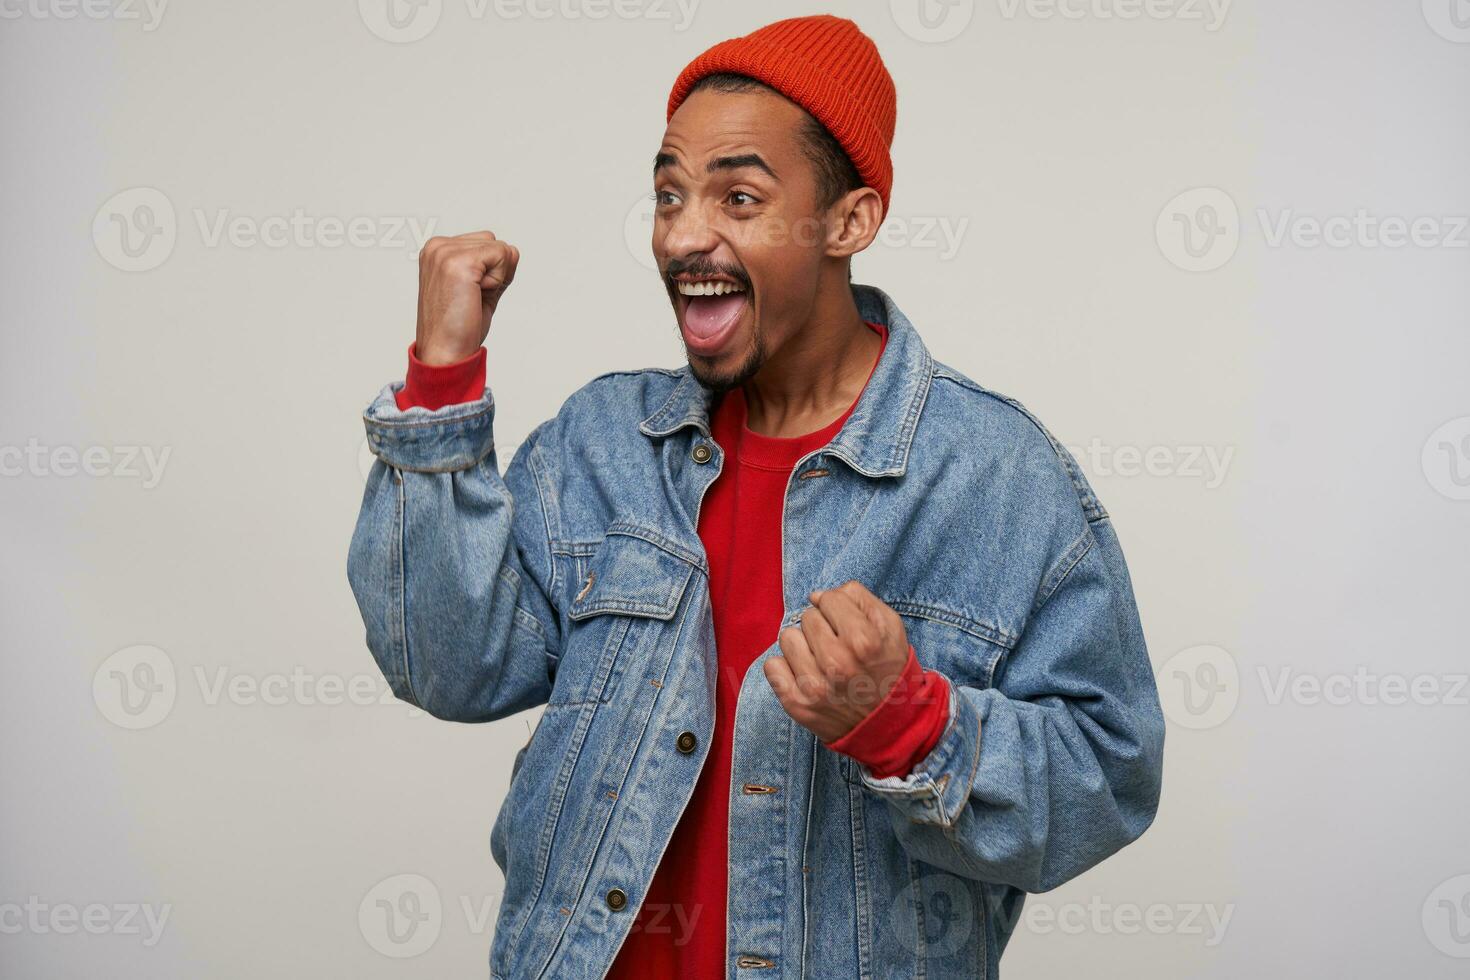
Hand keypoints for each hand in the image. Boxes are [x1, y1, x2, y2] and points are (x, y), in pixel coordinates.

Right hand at [414, 231, 519, 364]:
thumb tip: (513, 251)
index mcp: (437, 251)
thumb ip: (493, 267)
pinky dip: (499, 281)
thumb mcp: (478, 288)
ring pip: (501, 249)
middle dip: (495, 272)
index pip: (485, 243)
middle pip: (494, 242)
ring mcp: (445, 253)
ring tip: (472, 298)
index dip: (490, 272)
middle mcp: (437, 247)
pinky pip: (503, 256)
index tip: (469, 295)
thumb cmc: (457, 328)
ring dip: (497, 278)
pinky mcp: (459, 262)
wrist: (444, 353)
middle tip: (472, 298)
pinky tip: (476, 297)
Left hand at [764, 580, 911, 742]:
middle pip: (808, 617)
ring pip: (787, 637)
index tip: (845, 623)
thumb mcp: (890, 628)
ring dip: (802, 645)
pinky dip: (786, 667)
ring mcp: (814, 686)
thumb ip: (858, 599)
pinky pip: (772, 666)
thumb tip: (817, 595)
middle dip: (822, 626)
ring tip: (821, 659)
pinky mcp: (796, 704)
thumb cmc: (889, 670)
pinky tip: (805, 673)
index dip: (838, 607)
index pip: (829, 598)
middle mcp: (837, 663)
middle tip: (836, 645)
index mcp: (863, 642)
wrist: (889, 726)